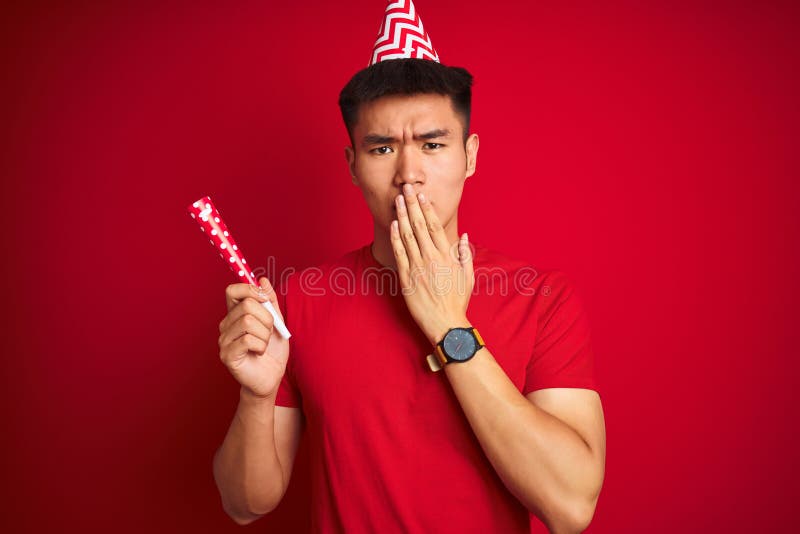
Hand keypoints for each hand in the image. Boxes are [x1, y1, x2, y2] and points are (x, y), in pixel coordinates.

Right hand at [217, 277, 289, 398]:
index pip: (233, 290)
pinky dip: (261, 346)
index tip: (265, 298)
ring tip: (264, 345)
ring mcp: (224, 340)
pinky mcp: (227, 355)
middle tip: (269, 332)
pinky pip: (248, 339)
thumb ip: (270, 302)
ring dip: (265, 334)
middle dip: (267, 317)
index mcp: (236, 314)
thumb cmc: (272, 352)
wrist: (271, 379)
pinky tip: (259, 353)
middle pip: (246, 304)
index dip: (250, 289)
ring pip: (248, 321)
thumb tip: (262, 279)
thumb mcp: (277, 322)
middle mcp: (226, 325)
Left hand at [389, 183, 474, 343]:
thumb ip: (465, 254)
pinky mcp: (406, 277)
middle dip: (412, 205)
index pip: (435, 226)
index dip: (427, 208)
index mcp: (447, 256)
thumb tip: (463, 237)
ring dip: (402, 215)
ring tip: (397, 200)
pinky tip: (393, 224)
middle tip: (406, 189)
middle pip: (420, 225)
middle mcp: (431, 258)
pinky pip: (399, 253)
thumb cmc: (457, 301)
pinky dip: (395, 237)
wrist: (445, 323)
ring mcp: (417, 267)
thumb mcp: (468, 276)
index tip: (422, 195)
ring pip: (407, 235)